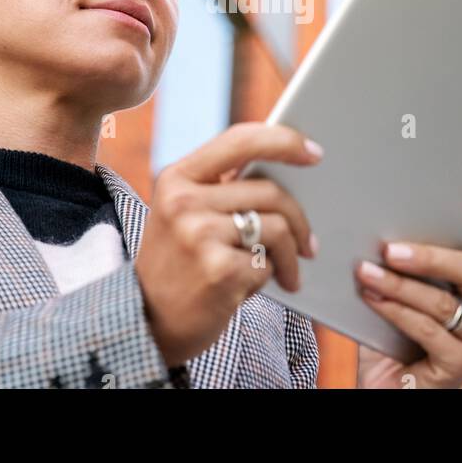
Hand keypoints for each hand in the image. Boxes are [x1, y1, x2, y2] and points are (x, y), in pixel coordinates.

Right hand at [135, 122, 320, 366]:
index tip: (314, 152)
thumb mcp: (183, 214)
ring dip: (291, 255)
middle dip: (299, 219)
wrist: (146, 321)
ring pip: (276, 229)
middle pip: (269, 191)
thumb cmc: (178, 263)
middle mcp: (184, 202)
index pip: (240, 140)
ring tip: (290, 271)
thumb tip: (286, 171)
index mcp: (177, 178)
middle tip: (310, 243)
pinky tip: (251, 288)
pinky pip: (267, 265)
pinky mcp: (218, 271)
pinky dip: (268, 277)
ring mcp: (199, 235)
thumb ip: (220, 189)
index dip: (283, 141)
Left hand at [354, 204, 461, 388]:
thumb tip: (384, 224)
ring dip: (399, 285)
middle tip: (390, 249)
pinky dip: (398, 313)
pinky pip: (431, 332)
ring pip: (445, 303)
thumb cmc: (388, 334)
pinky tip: (373, 299)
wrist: (383, 385)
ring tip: (366, 272)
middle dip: (430, 257)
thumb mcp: (401, 291)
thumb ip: (407, 263)